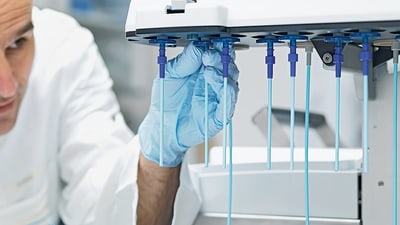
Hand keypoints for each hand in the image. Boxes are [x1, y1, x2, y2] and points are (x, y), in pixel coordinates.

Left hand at [138, 42, 238, 166]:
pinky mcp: (220, 115)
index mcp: (204, 71)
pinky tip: (217, 83)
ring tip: (208, 70)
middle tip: (208, 55)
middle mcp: (214, 84)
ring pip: (232, 82)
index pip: (219, 55)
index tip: (212, 42)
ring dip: (223, 73)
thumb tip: (198, 47)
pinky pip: (229, 102)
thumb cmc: (166, 102)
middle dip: (221, 58)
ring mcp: (218, 99)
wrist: (162, 126)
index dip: (218, 47)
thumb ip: (184, 61)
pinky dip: (227, 91)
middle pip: (229, 66)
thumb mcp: (171, 74)